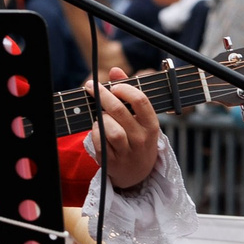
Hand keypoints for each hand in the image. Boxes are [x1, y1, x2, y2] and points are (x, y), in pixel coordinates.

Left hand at [92, 68, 163, 189]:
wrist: (137, 172)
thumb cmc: (137, 137)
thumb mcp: (139, 118)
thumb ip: (128, 92)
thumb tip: (114, 70)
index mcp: (152, 125)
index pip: (141, 101)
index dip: (125, 89)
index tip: (114, 86)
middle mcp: (141, 139)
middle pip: (119, 111)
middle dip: (103, 95)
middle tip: (91, 87)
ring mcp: (127, 152)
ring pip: (110, 128)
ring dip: (100, 118)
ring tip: (100, 116)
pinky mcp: (113, 162)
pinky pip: (99, 142)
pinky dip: (95, 132)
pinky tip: (98, 130)